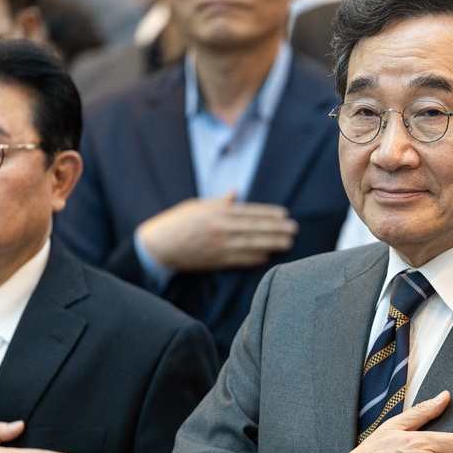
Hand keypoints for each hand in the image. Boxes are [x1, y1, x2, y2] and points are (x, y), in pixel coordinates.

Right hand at [136, 192, 297, 271]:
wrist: (157, 245)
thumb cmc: (176, 222)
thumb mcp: (197, 206)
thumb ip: (220, 201)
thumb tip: (236, 192)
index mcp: (216, 212)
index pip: (249, 212)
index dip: (268, 214)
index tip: (284, 215)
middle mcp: (219, 227)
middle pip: (254, 228)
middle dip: (276, 229)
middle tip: (294, 229)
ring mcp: (217, 245)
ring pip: (250, 244)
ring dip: (271, 243)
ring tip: (288, 243)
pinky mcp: (214, 260)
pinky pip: (239, 260)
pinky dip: (253, 258)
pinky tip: (267, 257)